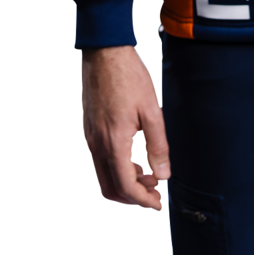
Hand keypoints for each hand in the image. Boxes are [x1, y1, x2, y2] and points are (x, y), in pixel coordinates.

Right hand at [82, 45, 170, 209]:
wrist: (104, 51)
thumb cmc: (128, 76)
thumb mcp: (152, 110)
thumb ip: (158, 145)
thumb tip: (164, 174)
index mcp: (113, 141)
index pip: (125, 185)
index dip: (142, 200)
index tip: (157, 203)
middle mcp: (97, 143)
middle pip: (111, 187)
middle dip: (133, 196)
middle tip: (155, 193)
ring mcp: (90, 136)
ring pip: (104, 175)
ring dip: (125, 182)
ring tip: (149, 174)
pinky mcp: (89, 128)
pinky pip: (100, 159)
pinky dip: (117, 168)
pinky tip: (134, 158)